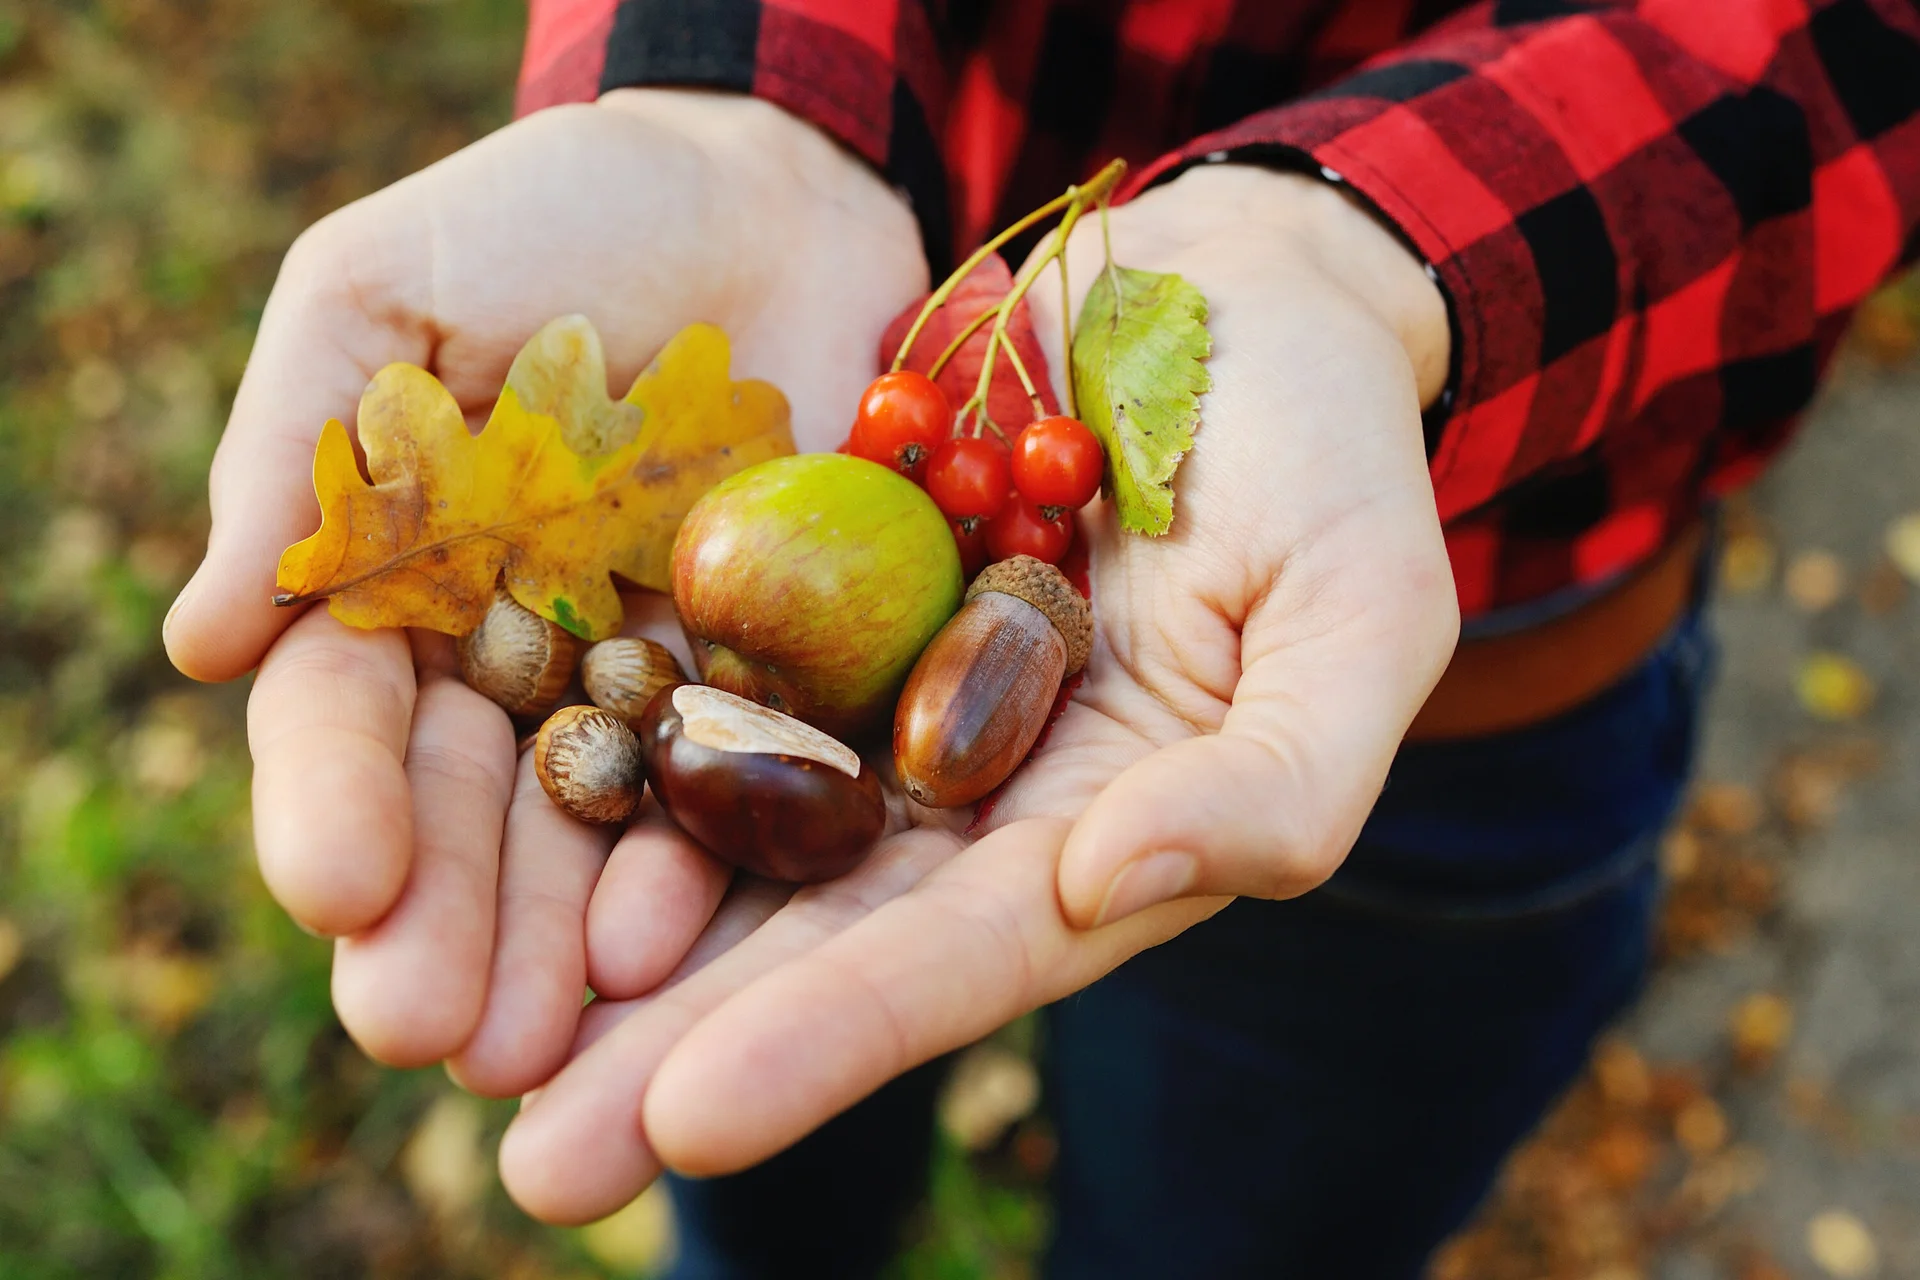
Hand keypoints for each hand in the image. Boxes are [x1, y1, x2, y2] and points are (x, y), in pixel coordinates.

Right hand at [163, 91, 927, 1085]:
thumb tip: (202, 645)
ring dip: (567, 945)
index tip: (339, 886)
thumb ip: (299, 456)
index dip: (338, 802)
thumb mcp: (388, 294)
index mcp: (399, 589)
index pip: (349, 719)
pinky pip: (753, 783)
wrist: (760, 197)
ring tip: (546, 1045)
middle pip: (473, 814)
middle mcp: (518, 665)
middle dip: (448, 922)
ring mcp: (654, 682)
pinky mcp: (783, 678)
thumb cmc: (549, 220)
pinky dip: (716, 861)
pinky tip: (679, 945)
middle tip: (431, 1032)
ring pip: (599, 834)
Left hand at [495, 165, 1460, 1220]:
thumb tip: (1107, 889)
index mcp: (1111, 827)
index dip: (836, 1035)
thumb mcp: (1362, 611)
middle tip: (535, 1165)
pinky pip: (707, 675)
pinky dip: (613, 750)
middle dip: (678, 1049)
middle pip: (820, 935)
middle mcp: (983, 794)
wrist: (1229, 287)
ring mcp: (892, 697)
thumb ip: (1281, 778)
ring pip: (737, 832)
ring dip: (608, 936)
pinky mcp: (822, 594)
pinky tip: (496, 818)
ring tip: (466, 1048)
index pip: (968, 954)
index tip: (687, 1117)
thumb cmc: (1331, 448)